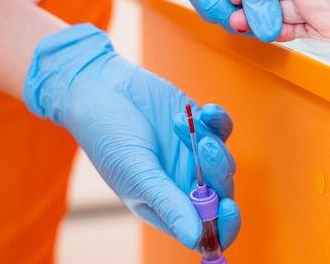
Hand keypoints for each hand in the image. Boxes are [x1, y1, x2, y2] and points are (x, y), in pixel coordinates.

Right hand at [23, 24, 239, 249]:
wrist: (100, 89)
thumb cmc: (108, 137)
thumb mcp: (135, 173)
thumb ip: (168, 203)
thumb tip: (198, 240)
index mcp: (167, 205)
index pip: (207, 229)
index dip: (224, 226)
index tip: (229, 208)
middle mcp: (183, 184)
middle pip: (222, 194)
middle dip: (219, 174)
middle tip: (204, 147)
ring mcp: (193, 155)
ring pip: (225, 160)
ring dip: (213, 144)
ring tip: (183, 124)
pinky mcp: (199, 125)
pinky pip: (223, 129)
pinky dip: (219, 120)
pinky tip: (205, 111)